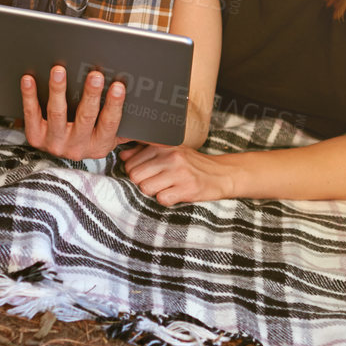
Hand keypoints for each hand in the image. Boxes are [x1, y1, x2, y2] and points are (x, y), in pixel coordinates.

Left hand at [20, 65, 125, 161]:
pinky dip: (29, 96)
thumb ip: (126, 123)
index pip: (109, 124)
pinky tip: (29, 79)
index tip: (118, 86)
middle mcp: (77, 148)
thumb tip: (144, 105)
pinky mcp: (35, 137)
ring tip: (59, 71)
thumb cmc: (91, 135)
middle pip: (85, 117)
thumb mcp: (110, 136)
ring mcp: (55, 143)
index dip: (114, 105)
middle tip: (95, 74)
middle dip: (90, 94)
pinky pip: (32, 114)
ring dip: (58, 90)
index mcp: (99, 146)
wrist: (61, 157)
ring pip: (57, 114)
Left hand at [120, 142, 238, 204]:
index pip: (130, 163)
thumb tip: (123, 156)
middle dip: (143, 183)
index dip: (136, 173)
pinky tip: (176, 194)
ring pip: (146, 188)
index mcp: (163, 145)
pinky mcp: (187, 188)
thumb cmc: (192, 164)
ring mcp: (179, 172)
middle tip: (158, 183)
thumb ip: (144, 152)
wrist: (222, 174)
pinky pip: (162, 199)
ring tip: (168, 188)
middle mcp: (170, 156)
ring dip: (154, 192)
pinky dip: (167, 200)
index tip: (148, 174)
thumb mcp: (170, 152)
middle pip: (135, 177)